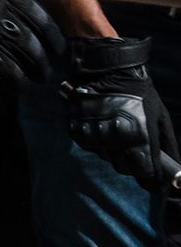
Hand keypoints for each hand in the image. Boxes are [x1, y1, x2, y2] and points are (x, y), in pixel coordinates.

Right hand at [0, 0, 61, 99]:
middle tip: (43, 73)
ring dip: (21, 83)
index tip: (57, 50)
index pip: (40, 24)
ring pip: (11, 74)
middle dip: (41, 66)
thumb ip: (4, 1)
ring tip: (22, 85)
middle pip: (30, 52)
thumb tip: (39, 24)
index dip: (53, 41)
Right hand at [64, 36, 176, 186]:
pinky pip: (89, 146)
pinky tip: (102, 126)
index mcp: (139, 136)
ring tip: (117, 131)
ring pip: (105, 156)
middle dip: (130, 162)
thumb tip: (176, 171)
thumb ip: (167, 145)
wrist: (107, 69)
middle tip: (133, 148)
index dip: (150, 177)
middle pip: (123, 168)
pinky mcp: (77, 128)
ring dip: (112, 150)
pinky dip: (96, 141)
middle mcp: (114, 138)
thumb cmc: (140, 93)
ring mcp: (93, 133)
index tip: (152, 178)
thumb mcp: (160, 117)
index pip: (144, 172)